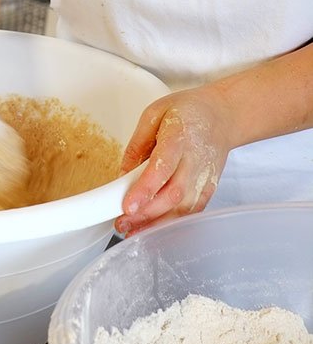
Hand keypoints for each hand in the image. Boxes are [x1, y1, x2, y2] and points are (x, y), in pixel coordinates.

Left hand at [115, 86, 232, 236]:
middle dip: (147, 213)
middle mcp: (195, 160)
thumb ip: (137, 144)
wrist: (222, 116)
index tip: (128, 205)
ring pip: (184, 209)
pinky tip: (153, 230)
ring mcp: (204, 177)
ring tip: (132, 232)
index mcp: (180, 136)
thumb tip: (123, 175)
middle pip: (173, 194)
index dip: (146, 188)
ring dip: (157, 224)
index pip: (163, 167)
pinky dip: (173, 224)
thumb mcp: (154, 113)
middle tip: (122, 222)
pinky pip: (192, 212)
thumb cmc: (187, 111)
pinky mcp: (208, 189)